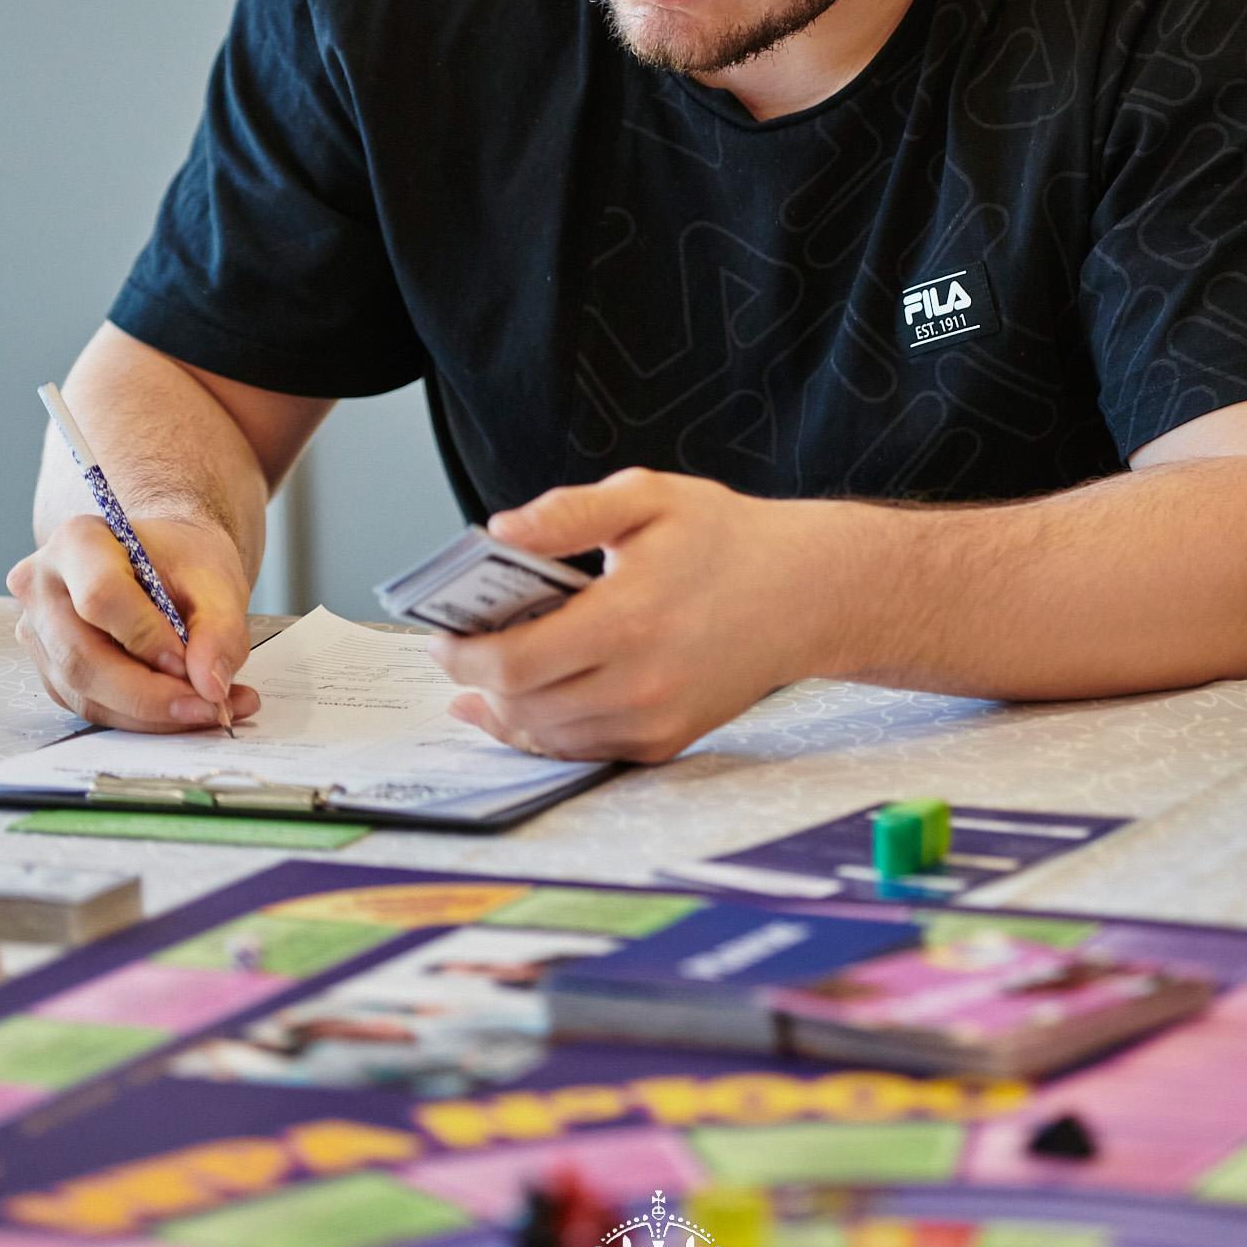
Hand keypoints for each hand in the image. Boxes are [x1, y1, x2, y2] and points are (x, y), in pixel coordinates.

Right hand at [8, 514, 259, 731]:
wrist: (164, 565)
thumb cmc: (182, 561)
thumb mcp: (216, 581)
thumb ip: (219, 630)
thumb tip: (210, 686)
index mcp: (78, 542)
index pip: (100, 597)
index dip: (146, 638)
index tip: (192, 664)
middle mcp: (43, 587)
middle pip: (83, 658)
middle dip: (150, 694)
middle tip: (210, 707)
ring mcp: (40, 634)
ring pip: (86, 694)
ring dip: (153, 715)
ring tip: (212, 709)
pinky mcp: (51, 671)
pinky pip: (91, 708)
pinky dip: (143, 719)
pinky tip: (185, 710)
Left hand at [433, 469, 826, 762]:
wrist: (806, 592)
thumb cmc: (725, 539)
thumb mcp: (646, 497)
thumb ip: (566, 512)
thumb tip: (499, 532)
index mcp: (626, 619)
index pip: (513, 661)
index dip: (461, 655)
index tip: (440, 635)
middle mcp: (639, 683)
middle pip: (521, 705)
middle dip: (474, 683)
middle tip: (453, 653)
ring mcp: (654, 720)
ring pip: (549, 736)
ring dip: (504, 712)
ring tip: (477, 686)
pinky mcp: (667, 741)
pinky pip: (585, 749)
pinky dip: (548, 730)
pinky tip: (529, 704)